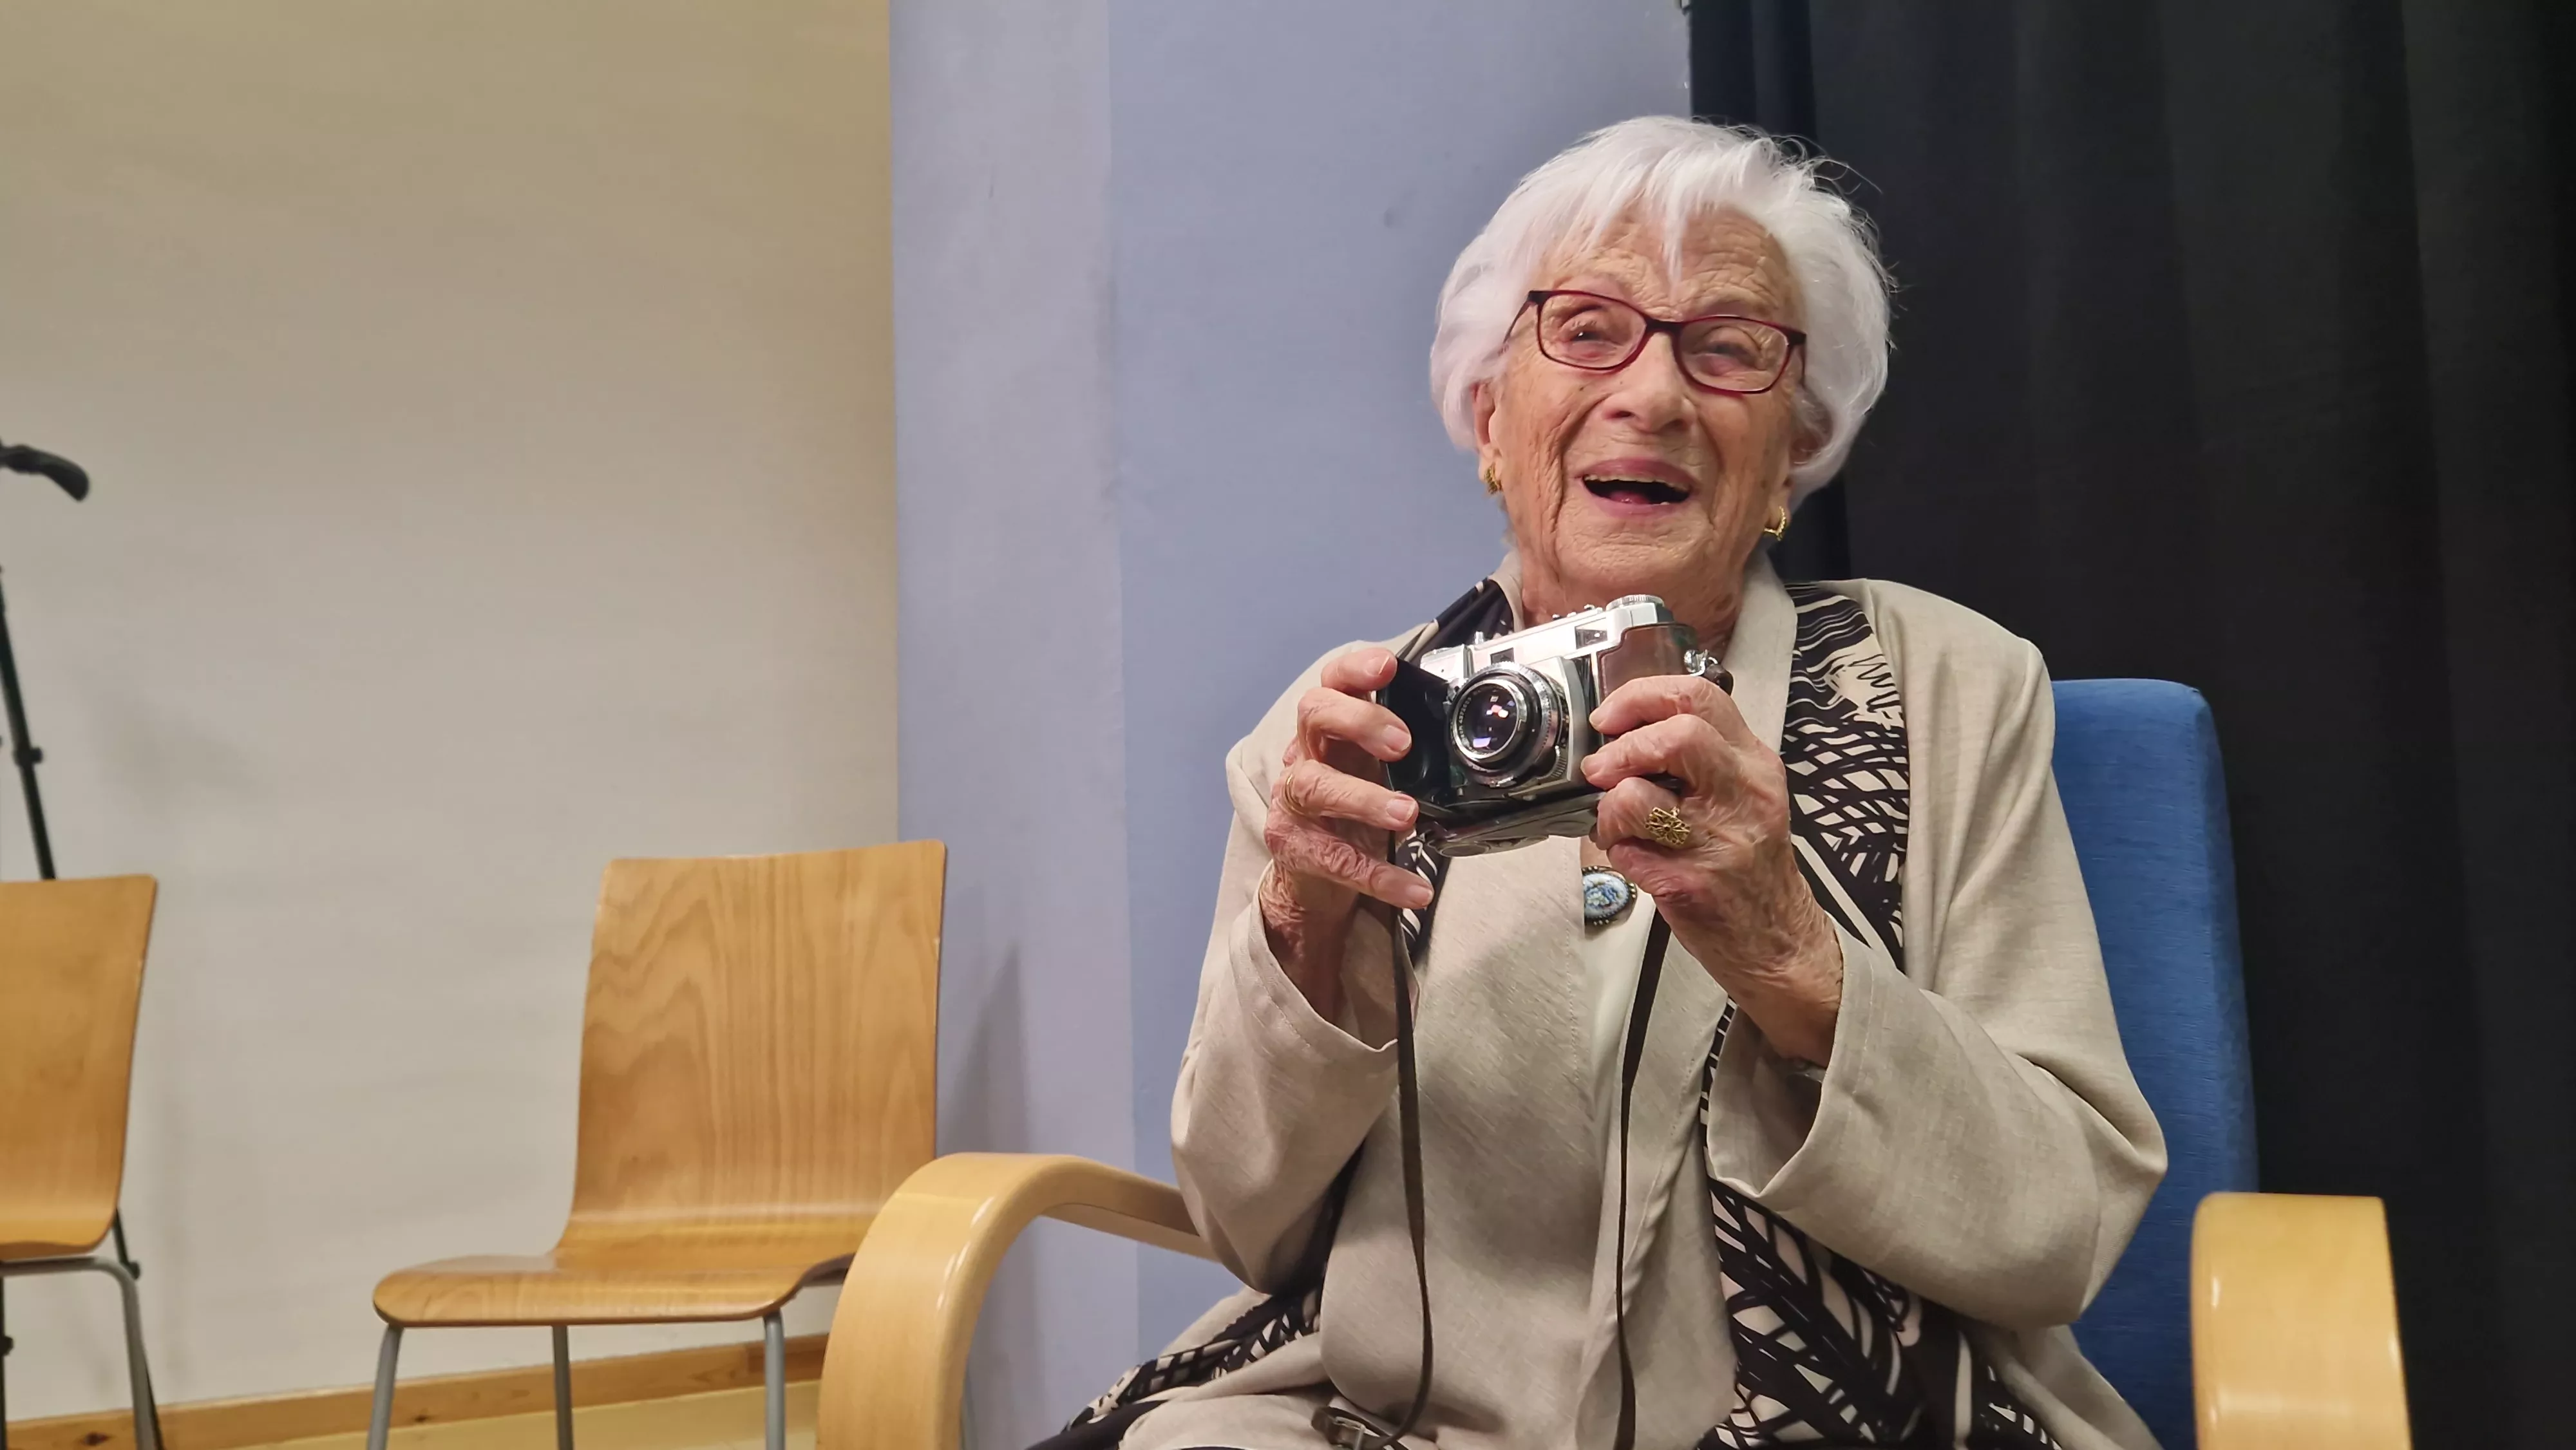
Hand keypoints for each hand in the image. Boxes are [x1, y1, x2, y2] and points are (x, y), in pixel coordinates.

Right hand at [1258, 647, 1434, 1020]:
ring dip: (1365, 799)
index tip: (1386, 667)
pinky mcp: (1293, 846)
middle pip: (1313, 713)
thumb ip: (1407, 751)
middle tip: (1402, 744)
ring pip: (1316, 786)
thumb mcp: (1378, 773)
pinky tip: (1414, 889)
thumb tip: (1470, 737)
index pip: (1332, 682)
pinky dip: (1379, 875)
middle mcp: (1304, 755)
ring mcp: (1292, 800)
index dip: (1355, 669)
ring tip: (1407, 815)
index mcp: (1331, 729)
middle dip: (1358, 720)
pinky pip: (1336, 859)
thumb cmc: (1353, 812)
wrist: (1313, 878)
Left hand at [1581, 674, 1843, 1063]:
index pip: (1700, 696)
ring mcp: (1718, 839)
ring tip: (1618, 826)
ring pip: (1636, 794)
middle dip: (1621, 747)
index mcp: (1754, 763)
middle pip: (1677, 734)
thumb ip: (1700, 759)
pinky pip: (1628, 849)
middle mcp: (1743, 793)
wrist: (1779, 941)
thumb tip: (1625, 731)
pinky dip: (1616, 849)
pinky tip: (1634, 859)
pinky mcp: (1691, 883)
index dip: (1640, 696)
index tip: (1608, 717)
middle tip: (1600, 768)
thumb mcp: (1743, 796)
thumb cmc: (1748, 866)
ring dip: (1608, 808)